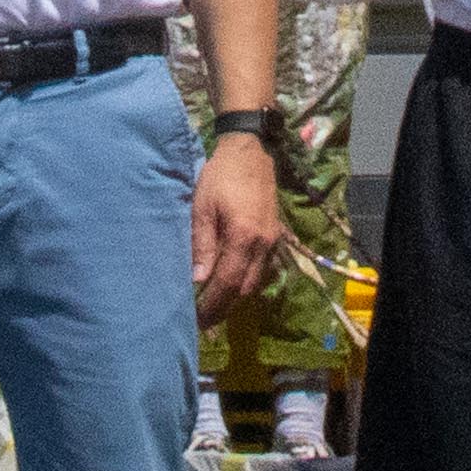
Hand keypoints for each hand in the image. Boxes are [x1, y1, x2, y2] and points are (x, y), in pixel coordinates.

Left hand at [190, 131, 288, 306]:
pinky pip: (261, 269)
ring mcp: (272, 241)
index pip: (227, 284)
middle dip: (223, 308)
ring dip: (234, 297)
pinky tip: (230, 282)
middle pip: (244, 290)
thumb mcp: (202, 207)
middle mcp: (263, 244)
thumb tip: (197, 280)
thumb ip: (202, 245)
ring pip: (255, 282)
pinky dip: (245, 282)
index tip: (195, 320)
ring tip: (213, 305)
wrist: (249, 150)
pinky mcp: (275, 236)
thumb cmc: (220, 176)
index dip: (212, 306)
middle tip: (201, 319)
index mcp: (243, 237)